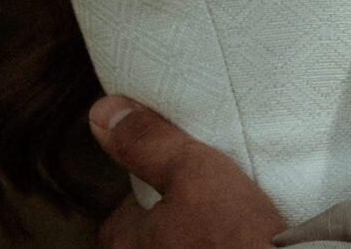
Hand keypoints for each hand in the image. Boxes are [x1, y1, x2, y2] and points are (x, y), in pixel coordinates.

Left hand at [90, 96, 284, 248]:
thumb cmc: (237, 240)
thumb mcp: (195, 173)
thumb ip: (150, 145)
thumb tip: (105, 113)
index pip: (119, 222)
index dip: (147, 199)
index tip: (176, 185)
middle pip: (149, 243)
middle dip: (170, 228)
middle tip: (206, 207)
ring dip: (194, 243)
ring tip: (229, 227)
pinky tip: (246, 245)